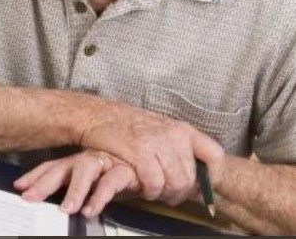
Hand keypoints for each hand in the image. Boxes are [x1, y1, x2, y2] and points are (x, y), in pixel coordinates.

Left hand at [14, 150, 139, 216]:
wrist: (155, 159)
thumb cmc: (122, 172)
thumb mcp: (96, 181)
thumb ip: (79, 189)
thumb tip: (62, 204)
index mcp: (79, 162)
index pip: (54, 167)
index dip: (36, 175)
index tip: (19, 186)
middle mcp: (90, 160)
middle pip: (62, 167)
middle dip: (44, 182)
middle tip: (29, 197)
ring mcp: (106, 162)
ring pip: (85, 170)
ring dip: (74, 190)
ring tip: (66, 209)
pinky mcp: (126, 169)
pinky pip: (111, 182)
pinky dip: (100, 197)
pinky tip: (91, 209)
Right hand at [77, 102, 224, 203]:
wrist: (97, 115)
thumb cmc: (126, 124)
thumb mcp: (159, 128)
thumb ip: (178, 145)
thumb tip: (196, 171)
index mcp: (181, 129)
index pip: (214, 154)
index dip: (214, 176)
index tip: (204, 187)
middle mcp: (173, 135)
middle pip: (190, 177)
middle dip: (180, 192)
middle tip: (168, 195)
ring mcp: (156, 143)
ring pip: (173, 183)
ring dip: (163, 194)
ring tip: (153, 192)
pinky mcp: (138, 153)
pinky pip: (153, 183)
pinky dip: (149, 191)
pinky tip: (142, 188)